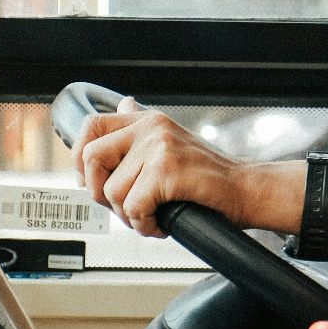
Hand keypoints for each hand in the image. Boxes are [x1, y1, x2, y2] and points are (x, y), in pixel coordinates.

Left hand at [72, 96, 263, 236]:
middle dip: (100, 193)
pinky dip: (145, 225)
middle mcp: (152, 128)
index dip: (79, 157)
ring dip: (129, 216)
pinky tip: (162, 223)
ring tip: (153, 217)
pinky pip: (133, 207)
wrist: (248, 190)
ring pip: (111, 191)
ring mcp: (160, 147)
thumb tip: (123, 103)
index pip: (92, 126)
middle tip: (126, 207)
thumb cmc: (210, 178)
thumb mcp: (172, 144)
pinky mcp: (167, 171)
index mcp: (149, 120)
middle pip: (91, 159)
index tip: (91, 181)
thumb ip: (142, 130)